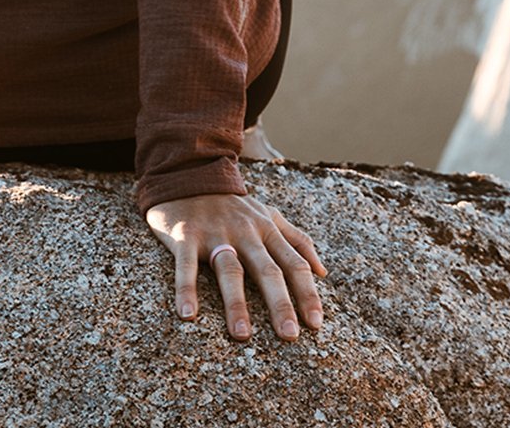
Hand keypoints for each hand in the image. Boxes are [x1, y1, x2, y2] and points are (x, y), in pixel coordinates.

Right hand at [146, 193, 328, 340]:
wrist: (188, 173)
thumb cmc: (232, 205)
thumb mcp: (269, 215)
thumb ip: (297, 241)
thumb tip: (323, 272)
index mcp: (268, 230)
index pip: (295, 264)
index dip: (307, 294)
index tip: (315, 324)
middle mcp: (246, 232)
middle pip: (268, 270)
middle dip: (281, 304)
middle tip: (289, 336)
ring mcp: (216, 234)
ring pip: (231, 270)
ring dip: (237, 303)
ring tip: (242, 335)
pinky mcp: (185, 235)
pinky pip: (186, 266)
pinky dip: (186, 289)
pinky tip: (187, 315)